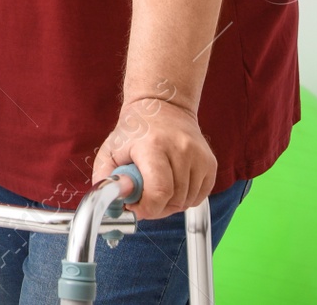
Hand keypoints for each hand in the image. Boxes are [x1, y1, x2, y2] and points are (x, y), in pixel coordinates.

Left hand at [90, 94, 216, 220]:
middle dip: (155, 208)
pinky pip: (199, 197)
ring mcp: (199, 156)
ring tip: (156, 188)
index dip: (147, 208)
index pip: (159, 191)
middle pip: (173, 200)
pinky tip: (172, 184)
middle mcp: (180, 149)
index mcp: (152, 145)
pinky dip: (185, 198)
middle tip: (143, 198)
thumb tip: (114, 202)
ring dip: (170, 204)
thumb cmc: (135, 130)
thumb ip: (106, 178)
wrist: (162, 107)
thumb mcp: (110, 150)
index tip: (135, 207)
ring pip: (187, 202)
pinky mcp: (210, 163)